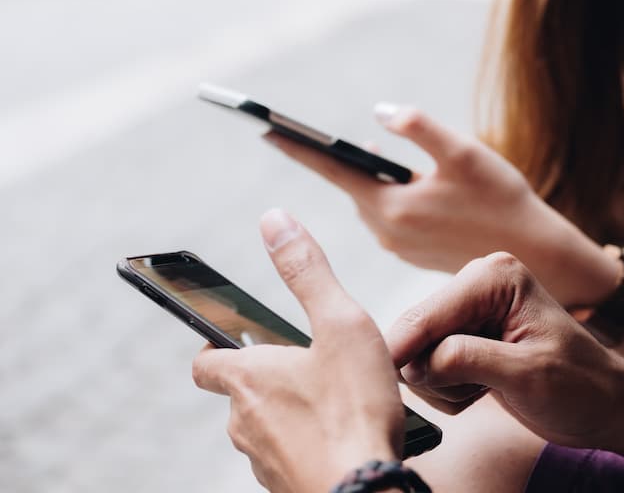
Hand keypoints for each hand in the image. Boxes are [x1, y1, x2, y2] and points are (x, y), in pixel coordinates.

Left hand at [192, 209, 404, 492]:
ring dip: (288, 412)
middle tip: (309, 366)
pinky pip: (287, 457)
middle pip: (239, 393)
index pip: (205, 360)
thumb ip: (308, 271)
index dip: (215, 345)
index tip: (234, 338)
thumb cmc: (355, 411)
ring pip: (263, 427)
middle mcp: (243, 422)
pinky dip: (304, 443)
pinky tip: (341, 437)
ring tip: (333, 402)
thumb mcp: (341, 324)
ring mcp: (262, 460)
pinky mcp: (285, 487)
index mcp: (248, 378)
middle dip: (267, 378)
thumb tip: (274, 220)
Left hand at [265, 104, 616, 306]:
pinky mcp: (412, 252)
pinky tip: (404, 184)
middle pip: (352, 186)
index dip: (300, 148)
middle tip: (314, 134)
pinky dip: (388, 196)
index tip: (266, 129)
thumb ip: (419, 129)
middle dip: (340, 160)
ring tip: (370, 154)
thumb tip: (381, 113)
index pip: (335, 170)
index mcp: (393, 206)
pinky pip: (388, 216)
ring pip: (372, 201)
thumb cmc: (501, 199)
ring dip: (370, 178)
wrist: (533, 253)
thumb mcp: (464, 153)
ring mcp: (399, 245)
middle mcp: (388, 231)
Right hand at [387, 252, 623, 463]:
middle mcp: (477, 287)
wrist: (604, 407)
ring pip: (418, 355)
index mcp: (495, 277)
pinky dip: (449, 389)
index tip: (389, 376)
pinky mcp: (465, 338)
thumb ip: (468, 360)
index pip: (429, 314)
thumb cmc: (582, 386)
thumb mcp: (528, 374)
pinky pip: (429, 368)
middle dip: (436, 372)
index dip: (406, 348)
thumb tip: (416, 363)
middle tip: (475, 391)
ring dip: (444, 385)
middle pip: (417, 334)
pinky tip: (483, 390)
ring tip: (486, 389)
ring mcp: (469, 313)